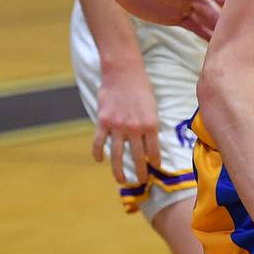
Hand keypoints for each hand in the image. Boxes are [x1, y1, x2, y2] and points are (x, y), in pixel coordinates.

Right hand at [92, 67, 159, 187]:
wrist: (123, 71)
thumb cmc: (141, 86)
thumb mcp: (153, 106)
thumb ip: (150, 123)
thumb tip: (150, 139)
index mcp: (150, 124)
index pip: (153, 150)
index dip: (155, 162)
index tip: (155, 168)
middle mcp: (134, 129)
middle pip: (137, 157)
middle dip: (141, 172)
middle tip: (142, 181)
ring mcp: (117, 127)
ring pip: (117, 155)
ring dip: (120, 170)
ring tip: (121, 180)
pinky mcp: (103, 122)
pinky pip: (100, 142)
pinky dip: (98, 153)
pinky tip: (99, 160)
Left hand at [105, 0, 223, 39]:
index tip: (227, 2)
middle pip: (209, 4)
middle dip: (222, 15)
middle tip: (238, 28)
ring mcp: (183, 5)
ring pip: (205, 17)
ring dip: (218, 28)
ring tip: (233, 41)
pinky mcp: (177, 17)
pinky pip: (195, 27)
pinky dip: (206, 35)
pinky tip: (217, 46)